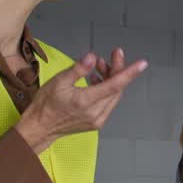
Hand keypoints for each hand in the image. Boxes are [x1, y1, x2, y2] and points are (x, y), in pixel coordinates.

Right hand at [17, 48, 146, 151]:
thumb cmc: (46, 105)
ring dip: (111, 78)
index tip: (142, 64)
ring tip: (99, 65)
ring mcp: (97, 119)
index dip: (129, 73)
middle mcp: (95, 113)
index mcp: (86, 101)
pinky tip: (97, 80)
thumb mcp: (58, 81)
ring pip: (113, 95)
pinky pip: (107, 103)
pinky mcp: (96, 122)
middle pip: (116, 88)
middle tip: (113, 54)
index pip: (115, 85)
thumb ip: (78, 69)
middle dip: (117, 70)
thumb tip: (91, 57)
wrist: (40, 128)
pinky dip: (106, 89)